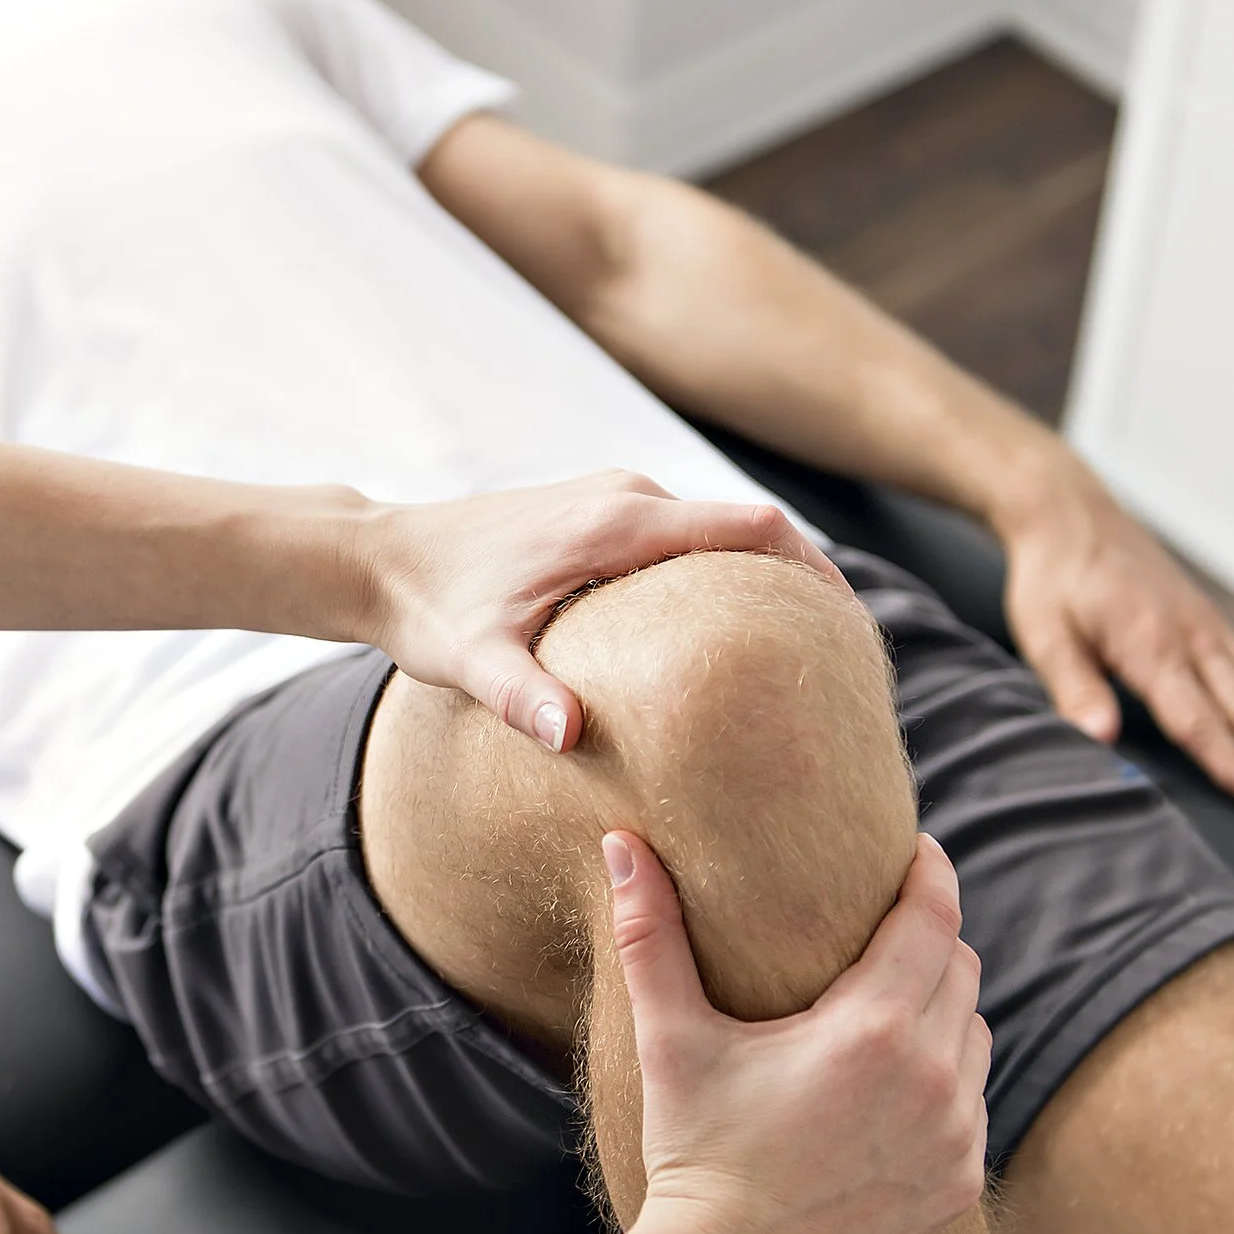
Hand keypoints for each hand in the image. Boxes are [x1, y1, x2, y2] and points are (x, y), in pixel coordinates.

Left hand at [364, 471, 842, 753]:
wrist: (377, 557)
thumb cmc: (425, 606)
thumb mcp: (469, 660)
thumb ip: (522, 696)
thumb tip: (572, 737)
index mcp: (617, 521)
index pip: (752, 527)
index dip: (816, 571)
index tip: (856, 628)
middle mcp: (626, 496)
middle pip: (751, 529)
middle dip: (803, 584)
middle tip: (847, 658)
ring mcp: (613, 499)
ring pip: (718, 534)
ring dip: (763, 581)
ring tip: (803, 654)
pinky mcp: (598, 515)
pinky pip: (684, 540)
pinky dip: (720, 578)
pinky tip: (729, 638)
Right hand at [605, 830, 989, 1233]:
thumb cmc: (696, 1154)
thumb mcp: (671, 1040)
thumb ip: (650, 936)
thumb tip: (621, 845)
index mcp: (870, 1030)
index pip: (932, 921)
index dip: (930, 875)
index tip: (918, 851)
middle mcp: (932, 1078)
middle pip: (961, 972)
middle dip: (932, 940)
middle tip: (890, 928)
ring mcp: (956, 1137)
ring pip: (975, 1037)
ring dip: (944, 1011)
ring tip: (894, 1005)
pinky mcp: (960, 1185)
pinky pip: (974, 1105)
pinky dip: (948, 1081)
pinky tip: (899, 1086)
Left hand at [996, 453, 1233, 809]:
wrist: (1070, 515)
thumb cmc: (1051, 580)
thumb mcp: (1044, 634)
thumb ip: (1074, 686)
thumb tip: (1099, 739)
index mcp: (1150, 646)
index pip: (1196, 718)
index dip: (1230, 763)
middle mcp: (1192, 638)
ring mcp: (1207, 629)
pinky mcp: (1210, 624)